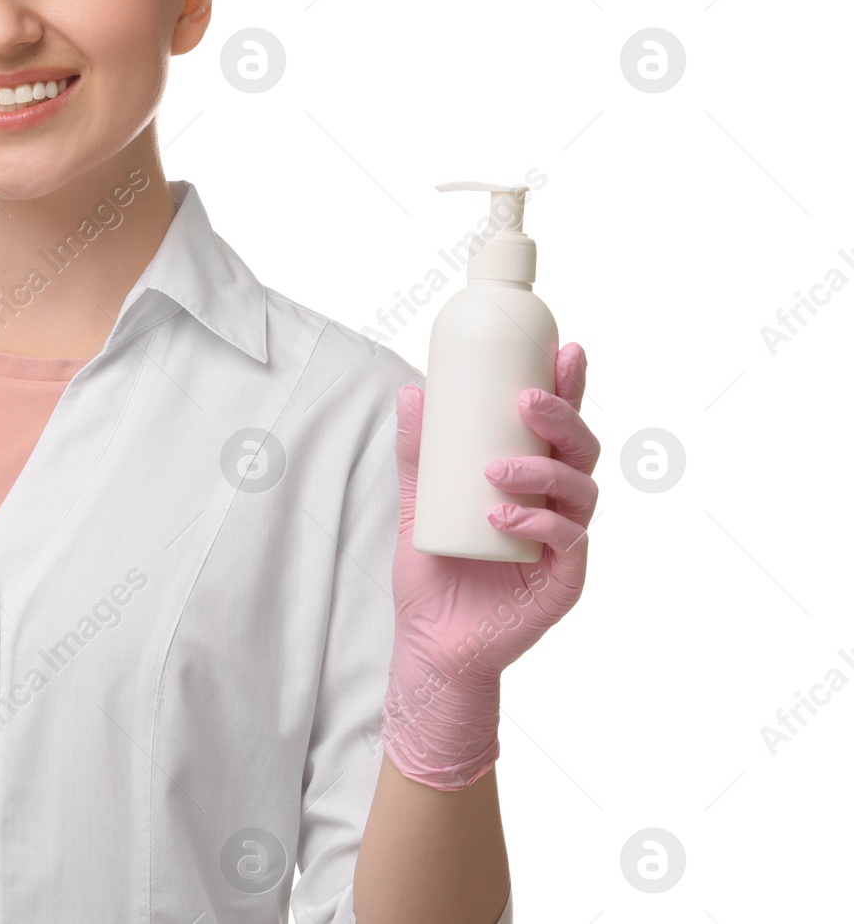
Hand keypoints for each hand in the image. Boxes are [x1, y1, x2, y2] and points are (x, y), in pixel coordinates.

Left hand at [379, 343, 599, 789]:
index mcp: (532, 479)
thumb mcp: (420, 503)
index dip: (568, 388)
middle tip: (526, 399)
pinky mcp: (564, 579)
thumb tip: (411, 393)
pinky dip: (539, 521)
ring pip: (579, 490)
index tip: (565, 350)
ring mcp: (565, 541)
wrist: (432, 642)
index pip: (557, 426)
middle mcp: (557, 504)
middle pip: (580, 449)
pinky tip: (505, 517)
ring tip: (495, 471)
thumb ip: (418, 454)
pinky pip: (568, 540)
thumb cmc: (434, 572)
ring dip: (542, 470)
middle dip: (562, 417)